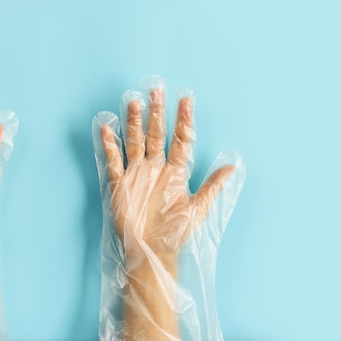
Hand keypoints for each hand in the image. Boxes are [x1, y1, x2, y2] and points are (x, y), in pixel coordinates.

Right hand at [100, 90, 233, 261]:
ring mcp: (137, 173)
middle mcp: (155, 167)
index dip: (183, 120)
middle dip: (156, 113)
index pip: (180, 139)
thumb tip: (233, 165)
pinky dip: (110, 146)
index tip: (186, 99)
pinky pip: (114, 161)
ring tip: (133, 102)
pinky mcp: (120, 183)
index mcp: (174, 171)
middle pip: (155, 134)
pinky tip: (107, 128)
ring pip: (134, 142)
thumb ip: (212, 185)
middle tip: (156, 90)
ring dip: (133, 123)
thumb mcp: (198, 208)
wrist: (150, 251)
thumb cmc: (174, 232)